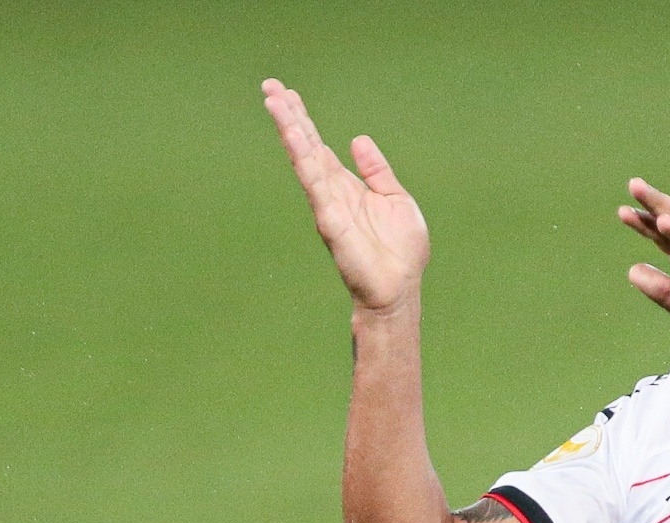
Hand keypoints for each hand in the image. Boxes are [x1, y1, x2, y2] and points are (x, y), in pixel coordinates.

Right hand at [264, 78, 428, 314]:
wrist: (398, 290)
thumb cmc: (400, 253)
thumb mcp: (395, 199)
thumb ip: (377, 170)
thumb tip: (358, 140)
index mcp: (346, 186)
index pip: (319, 146)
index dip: (303, 120)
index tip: (287, 93)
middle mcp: (331, 193)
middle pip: (306, 145)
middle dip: (288, 115)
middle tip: (269, 85)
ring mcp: (328, 205)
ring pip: (304, 158)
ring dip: (289, 128)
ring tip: (273, 99)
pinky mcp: (330, 219)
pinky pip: (314, 181)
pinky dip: (302, 156)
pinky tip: (292, 134)